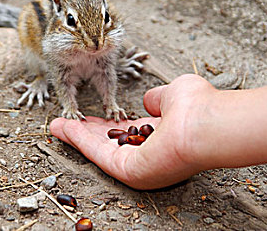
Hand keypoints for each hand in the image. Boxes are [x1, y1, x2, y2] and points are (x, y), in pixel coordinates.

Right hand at [49, 74, 217, 188]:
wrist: (209, 124)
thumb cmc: (200, 107)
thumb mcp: (175, 94)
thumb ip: (159, 98)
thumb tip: (149, 101)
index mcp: (159, 136)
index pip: (125, 132)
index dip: (105, 124)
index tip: (89, 117)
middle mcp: (148, 153)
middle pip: (108, 144)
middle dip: (84, 133)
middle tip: (64, 124)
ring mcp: (138, 165)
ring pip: (100, 151)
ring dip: (77, 137)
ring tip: (57, 125)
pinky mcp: (130, 171)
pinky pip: (99, 155)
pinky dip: (80, 141)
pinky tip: (66, 128)